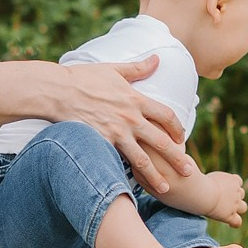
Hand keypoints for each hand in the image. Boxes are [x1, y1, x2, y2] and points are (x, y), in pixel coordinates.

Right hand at [56, 56, 194, 192]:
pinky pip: (119, 163)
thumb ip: (138, 68)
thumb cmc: (83, 77)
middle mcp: (131, 118)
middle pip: (162, 142)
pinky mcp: (102, 144)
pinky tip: (135, 187)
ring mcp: (116, 133)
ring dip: (157, 176)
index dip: (177, 128)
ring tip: (167, 189)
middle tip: (189, 171)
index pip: (166, 116)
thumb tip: (157, 58)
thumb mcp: (113, 69)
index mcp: (136, 99)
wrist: (57, 91)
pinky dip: (129, 176)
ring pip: (143, 160)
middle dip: (178, 158)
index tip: (182, 138)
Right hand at [201, 170, 247, 227]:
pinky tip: (229, 223)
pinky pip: (237, 221)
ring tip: (227, 211)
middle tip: (222, 199)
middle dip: (235, 196)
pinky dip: (235, 223)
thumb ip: (201, 171)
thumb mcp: (203, 172)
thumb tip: (187, 166)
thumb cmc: (199, 180)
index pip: (237, 181)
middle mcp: (236, 192)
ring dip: (238, 208)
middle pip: (241, 193)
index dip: (232, 184)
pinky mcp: (229, 215)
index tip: (223, 187)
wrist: (203, 193)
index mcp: (232, 180)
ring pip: (243, 207)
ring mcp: (234, 204)